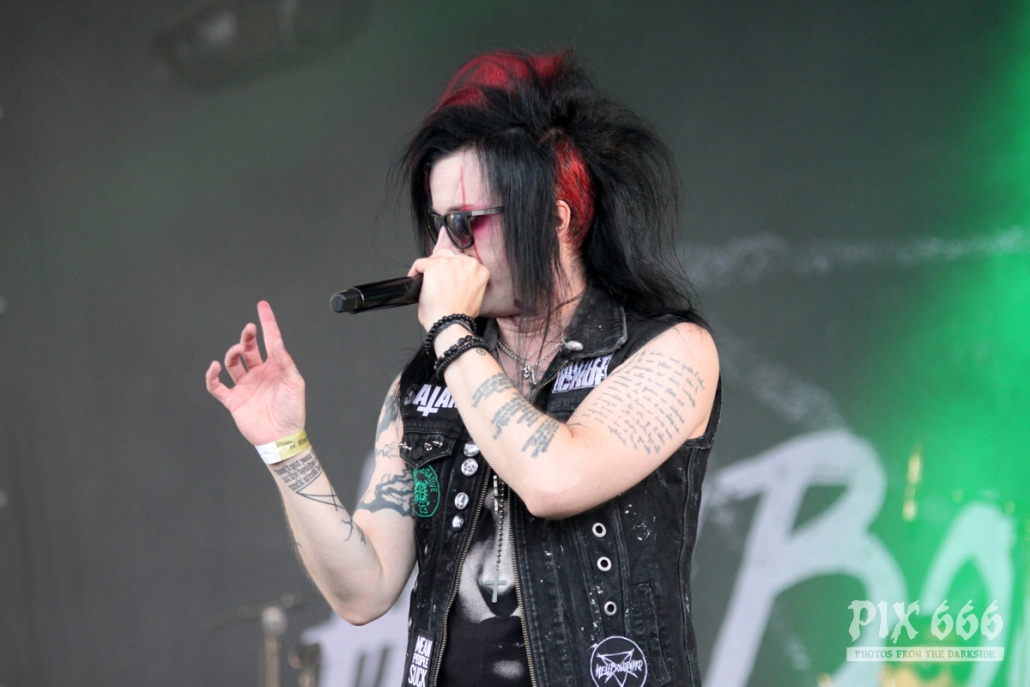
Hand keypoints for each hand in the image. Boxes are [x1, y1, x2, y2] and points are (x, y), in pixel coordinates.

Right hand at [205, 301, 305, 445]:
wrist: (281, 437)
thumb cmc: (292, 412)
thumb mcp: (294, 384)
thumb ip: (284, 362)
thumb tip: (276, 342)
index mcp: (276, 368)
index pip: (271, 339)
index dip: (267, 322)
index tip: (262, 306)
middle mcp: (259, 374)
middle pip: (249, 348)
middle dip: (247, 336)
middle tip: (248, 328)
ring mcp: (245, 386)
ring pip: (233, 363)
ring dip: (232, 353)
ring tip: (236, 350)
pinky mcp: (234, 400)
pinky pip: (217, 386)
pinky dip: (212, 377)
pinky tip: (215, 367)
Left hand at [407, 245, 489, 329]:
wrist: (450, 323)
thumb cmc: (460, 316)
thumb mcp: (475, 298)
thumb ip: (470, 286)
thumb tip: (460, 286)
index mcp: (480, 270)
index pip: (464, 262)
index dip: (453, 269)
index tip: (447, 276)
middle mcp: (467, 263)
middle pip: (450, 256)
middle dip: (441, 265)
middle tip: (435, 278)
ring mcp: (450, 263)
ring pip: (435, 258)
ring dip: (430, 267)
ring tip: (425, 279)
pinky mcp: (434, 266)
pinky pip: (420, 263)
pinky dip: (415, 271)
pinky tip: (414, 278)